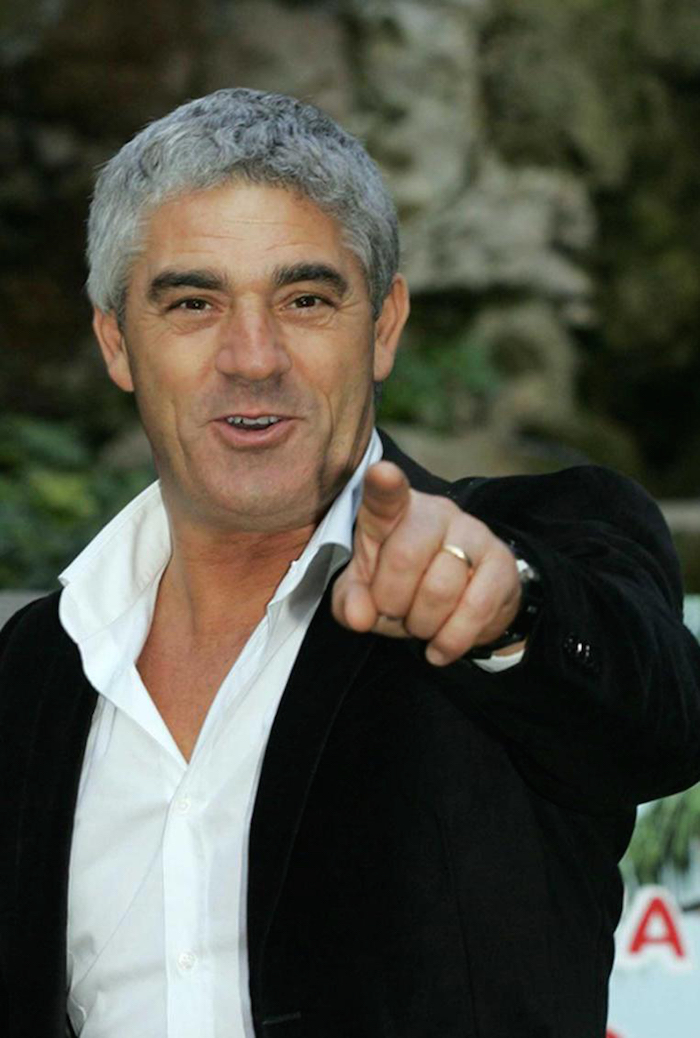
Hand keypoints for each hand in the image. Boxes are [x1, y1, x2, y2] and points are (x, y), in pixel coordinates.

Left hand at [332, 461, 522, 665]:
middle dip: (391, 600)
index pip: (387, 495)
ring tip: (420, 625)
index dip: (384, 485)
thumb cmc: (402, 587)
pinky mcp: (501, 563)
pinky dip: (452, 639)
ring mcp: (472, 533)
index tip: (382, 474)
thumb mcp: (365, 593)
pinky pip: (476, 607)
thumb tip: (359, 616)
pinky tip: (440, 648)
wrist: (462, 602)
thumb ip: (350, 602)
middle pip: (406, 556)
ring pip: (440, 587)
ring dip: (422, 623)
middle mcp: (435, 512)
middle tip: (394, 611)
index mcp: (393, 512)